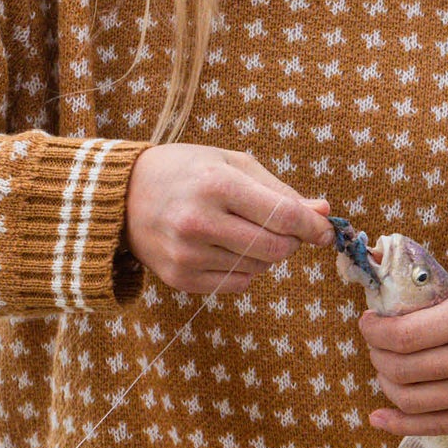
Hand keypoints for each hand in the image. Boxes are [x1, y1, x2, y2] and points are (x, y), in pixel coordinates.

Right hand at [124, 146, 331, 295]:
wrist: (122, 196)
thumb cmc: (185, 171)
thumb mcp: (230, 164)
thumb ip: (279, 189)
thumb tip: (323, 212)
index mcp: (216, 185)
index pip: (283, 216)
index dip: (313, 226)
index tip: (325, 230)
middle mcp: (200, 222)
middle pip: (276, 249)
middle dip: (289, 241)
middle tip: (280, 227)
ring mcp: (188, 254)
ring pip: (259, 268)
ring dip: (264, 254)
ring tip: (240, 231)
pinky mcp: (180, 279)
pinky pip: (237, 284)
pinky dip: (243, 269)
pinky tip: (224, 248)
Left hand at [361, 275, 447, 435]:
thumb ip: (430, 289)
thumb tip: (378, 274)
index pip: (402, 334)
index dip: (373, 331)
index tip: (368, 322)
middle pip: (401, 367)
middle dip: (376, 354)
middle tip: (376, 344)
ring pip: (410, 400)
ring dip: (385, 383)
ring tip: (386, 368)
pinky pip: (432, 427)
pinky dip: (398, 424)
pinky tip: (379, 417)